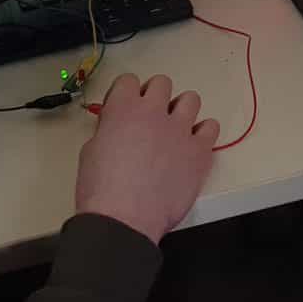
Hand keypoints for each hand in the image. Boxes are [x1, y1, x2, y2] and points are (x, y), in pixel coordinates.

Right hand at [75, 73, 221, 243]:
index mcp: (123, 108)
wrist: (124, 220)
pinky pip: (211, 128)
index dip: (126, 94)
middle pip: (162, 83)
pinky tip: (193, 145)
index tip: (125, 108)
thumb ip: (109, 130)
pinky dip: (203, 133)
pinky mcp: (199, 151)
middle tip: (150, 118)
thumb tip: (118, 129)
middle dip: (155, 97)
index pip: (128, 80)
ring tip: (174, 129)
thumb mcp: (91, 151)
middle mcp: (154, 111)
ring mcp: (180, 130)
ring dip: (182, 110)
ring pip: (191, 99)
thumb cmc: (101, 192)